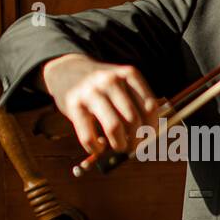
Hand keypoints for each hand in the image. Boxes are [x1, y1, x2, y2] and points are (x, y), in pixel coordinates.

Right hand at [41, 53, 158, 154]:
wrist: (67, 71)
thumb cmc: (103, 87)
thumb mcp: (123, 85)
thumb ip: (137, 106)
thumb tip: (148, 139)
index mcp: (129, 74)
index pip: (149, 107)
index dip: (151, 128)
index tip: (148, 137)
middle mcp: (111, 81)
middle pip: (133, 119)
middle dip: (136, 140)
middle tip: (132, 147)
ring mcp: (91, 92)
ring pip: (114, 127)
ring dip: (120, 145)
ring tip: (118, 147)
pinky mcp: (74, 105)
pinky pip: (89, 137)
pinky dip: (96, 149)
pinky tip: (98, 146)